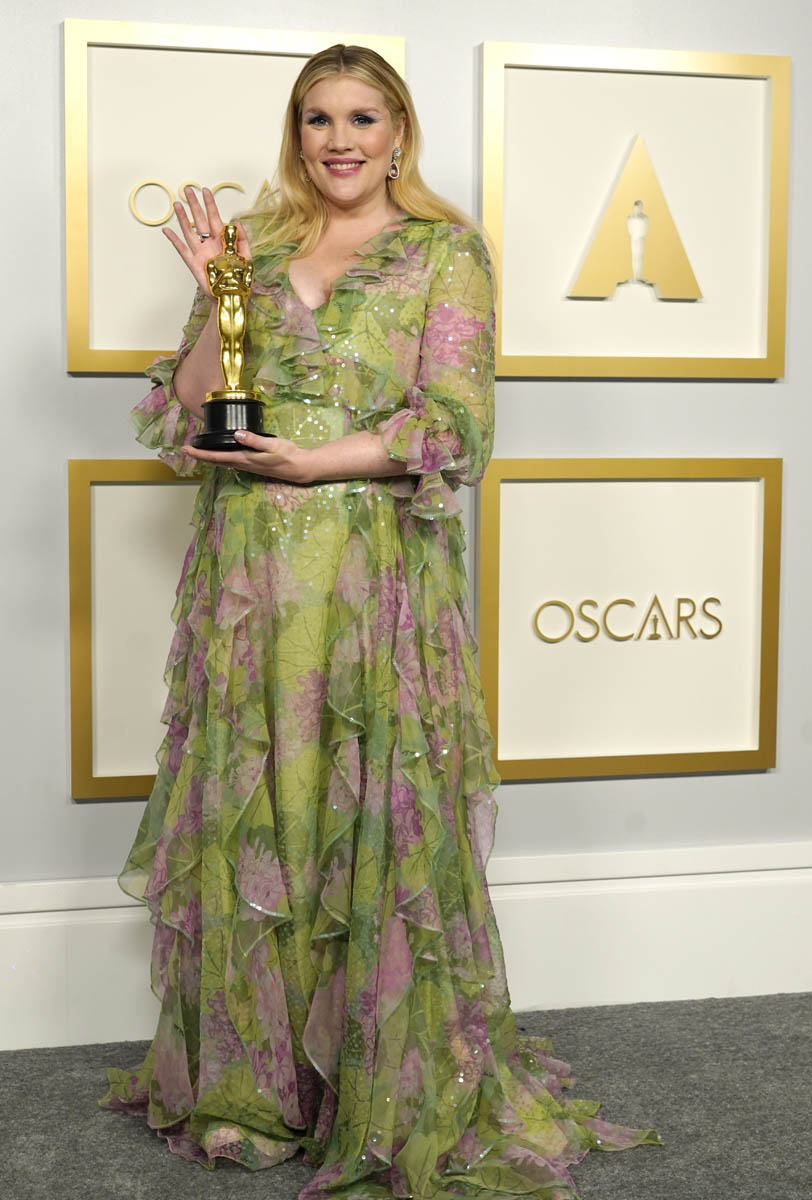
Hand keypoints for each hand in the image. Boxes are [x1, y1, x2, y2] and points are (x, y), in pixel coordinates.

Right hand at [163, 186, 250, 295]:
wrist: (232, 297)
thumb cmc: (240, 279)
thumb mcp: (247, 258)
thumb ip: (242, 240)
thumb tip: (236, 222)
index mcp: (223, 241)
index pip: (215, 218)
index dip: (210, 204)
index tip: (206, 191)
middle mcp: (210, 244)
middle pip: (200, 219)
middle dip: (194, 204)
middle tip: (187, 189)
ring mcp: (200, 252)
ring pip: (189, 230)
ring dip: (183, 217)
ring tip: (177, 204)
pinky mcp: (193, 263)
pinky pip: (181, 249)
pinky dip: (174, 240)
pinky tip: (167, 230)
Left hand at [182, 430, 313, 482]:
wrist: (300, 467)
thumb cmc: (288, 455)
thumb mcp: (272, 445)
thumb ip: (254, 440)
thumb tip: (237, 434)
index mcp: (245, 459)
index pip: (216, 457)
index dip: (200, 454)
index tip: (186, 449)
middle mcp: (243, 464)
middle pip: (216, 461)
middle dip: (200, 456)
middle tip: (185, 449)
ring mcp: (247, 466)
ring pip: (222, 462)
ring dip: (209, 457)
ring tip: (197, 451)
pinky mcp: (252, 465)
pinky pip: (230, 462)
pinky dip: (220, 458)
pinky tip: (219, 454)